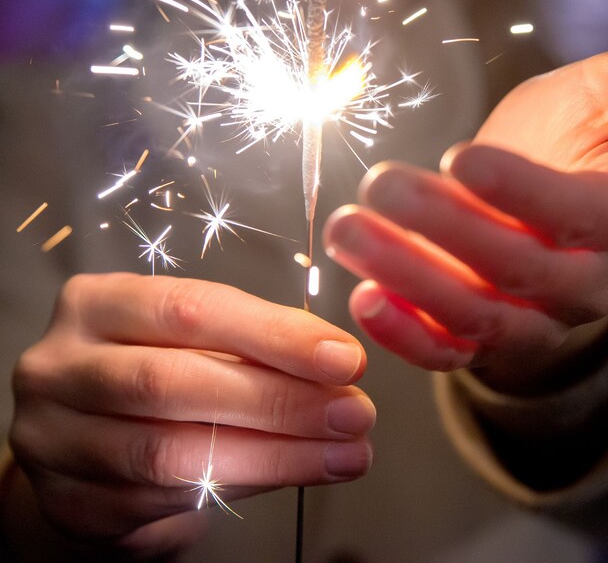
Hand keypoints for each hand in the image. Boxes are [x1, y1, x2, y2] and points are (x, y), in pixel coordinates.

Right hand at [7, 273, 374, 555]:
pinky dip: (241, 488)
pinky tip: (292, 474)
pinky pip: (164, 501)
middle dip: (280, 400)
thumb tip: (339, 363)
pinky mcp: (70, 504)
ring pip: (171, 452)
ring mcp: (53, 440)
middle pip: (175, 382)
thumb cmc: (157, 373)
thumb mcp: (196, 338)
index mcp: (98, 304)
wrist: (85, 446)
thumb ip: (256, 344)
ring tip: (341, 454)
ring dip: (274, 455)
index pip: (192, 309)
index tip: (344, 358)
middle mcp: (61, 366)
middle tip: (353, 413)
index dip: (276, 335)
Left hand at [323, 35, 607, 388]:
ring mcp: (531, 321)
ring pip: (480, 322)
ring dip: (411, 281)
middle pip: (525, 277)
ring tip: (348, 230)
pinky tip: (359, 299)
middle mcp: (584, 283)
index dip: (530, 194)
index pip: (585, 220)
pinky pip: (449, 355)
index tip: (465, 153)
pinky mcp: (483, 343)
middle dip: (449, 234)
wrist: (522, 189)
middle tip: (381, 186)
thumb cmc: (571, 133)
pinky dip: (406, 338)